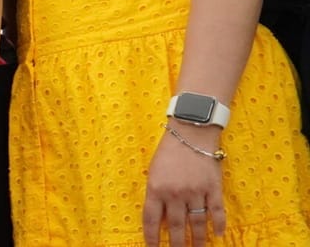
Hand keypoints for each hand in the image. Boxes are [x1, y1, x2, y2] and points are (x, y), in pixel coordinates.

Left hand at [142, 124, 224, 246]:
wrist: (191, 134)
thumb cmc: (168, 152)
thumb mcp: (153, 172)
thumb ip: (156, 194)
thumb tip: (160, 219)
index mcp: (156, 189)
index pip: (151, 220)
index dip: (152, 237)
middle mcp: (175, 194)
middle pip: (176, 226)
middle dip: (177, 245)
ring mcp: (196, 192)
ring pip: (197, 223)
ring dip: (198, 240)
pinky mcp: (213, 188)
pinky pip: (216, 211)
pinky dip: (218, 224)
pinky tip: (218, 235)